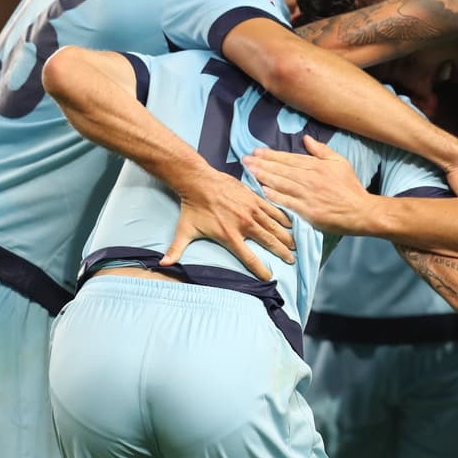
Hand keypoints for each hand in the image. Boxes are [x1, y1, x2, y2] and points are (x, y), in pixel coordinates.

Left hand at [157, 167, 295, 279]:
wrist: (198, 180)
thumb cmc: (193, 207)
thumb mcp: (184, 230)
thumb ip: (176, 250)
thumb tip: (163, 264)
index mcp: (229, 235)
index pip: (249, 257)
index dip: (260, 269)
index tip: (269, 277)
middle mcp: (244, 224)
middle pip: (268, 241)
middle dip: (282, 252)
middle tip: (292, 259)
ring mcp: (251, 209)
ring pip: (274, 225)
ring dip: (285, 236)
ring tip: (294, 244)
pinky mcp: (254, 198)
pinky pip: (272, 209)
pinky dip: (282, 217)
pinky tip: (290, 223)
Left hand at [242, 135, 374, 235]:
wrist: (361, 211)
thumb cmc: (350, 187)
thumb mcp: (340, 162)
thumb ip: (322, 150)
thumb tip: (305, 138)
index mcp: (317, 166)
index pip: (289, 158)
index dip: (271, 155)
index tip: (256, 152)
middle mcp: (310, 178)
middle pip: (281, 170)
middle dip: (261, 164)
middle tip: (245, 160)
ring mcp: (308, 195)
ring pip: (281, 183)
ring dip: (263, 177)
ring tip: (248, 171)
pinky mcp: (308, 211)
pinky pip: (287, 202)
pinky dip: (274, 196)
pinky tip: (262, 191)